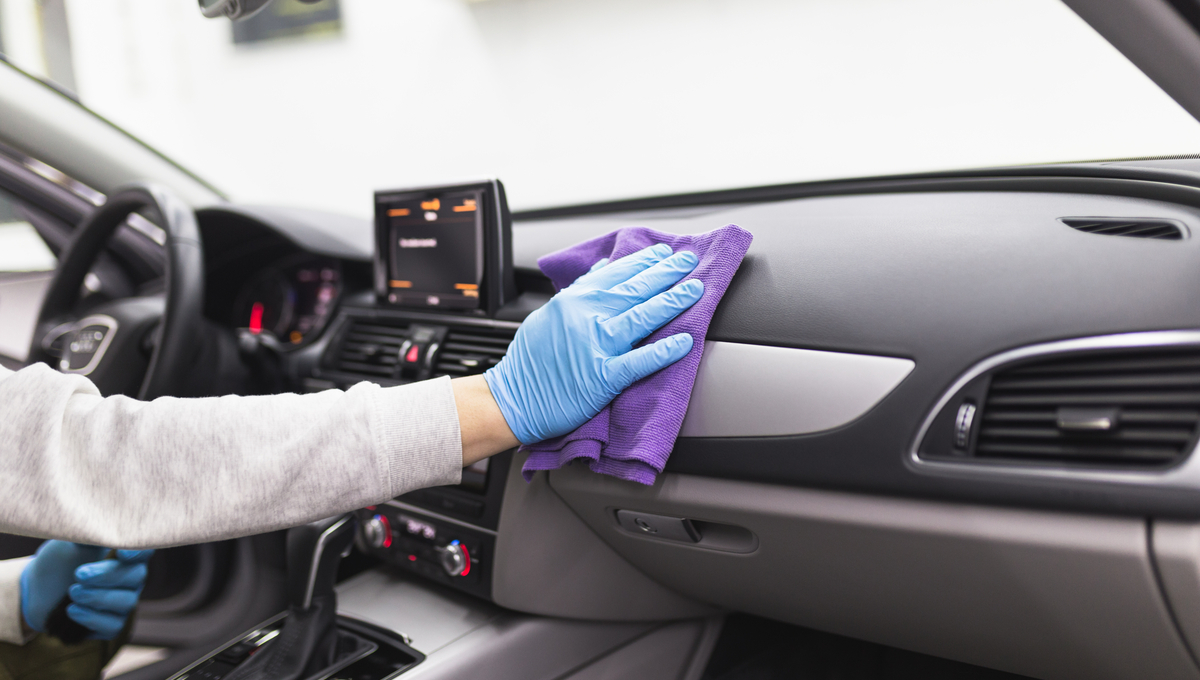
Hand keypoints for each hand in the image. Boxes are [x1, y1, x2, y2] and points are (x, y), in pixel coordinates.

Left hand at [21, 541, 152, 639]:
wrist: (37, 591)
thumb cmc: (58, 562)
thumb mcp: (69, 543)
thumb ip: (87, 536)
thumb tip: (98, 524)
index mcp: (124, 554)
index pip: (144, 551)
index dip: (139, 552)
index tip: (120, 553)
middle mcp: (130, 578)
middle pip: (136, 576)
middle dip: (108, 576)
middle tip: (79, 575)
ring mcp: (122, 602)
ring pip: (126, 602)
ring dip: (98, 598)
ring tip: (72, 593)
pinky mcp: (110, 624)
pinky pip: (113, 625)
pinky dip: (92, 618)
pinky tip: (72, 610)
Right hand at [484, 243, 702, 444]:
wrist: (512, 399)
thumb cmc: (530, 361)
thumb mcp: (548, 314)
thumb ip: (577, 292)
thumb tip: (600, 270)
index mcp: (573, 300)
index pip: (616, 273)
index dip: (644, 261)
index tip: (663, 254)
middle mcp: (586, 316)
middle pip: (635, 288)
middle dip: (666, 273)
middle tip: (687, 262)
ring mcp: (596, 346)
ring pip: (643, 316)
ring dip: (673, 301)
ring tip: (695, 290)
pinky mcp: (603, 377)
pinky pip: (640, 360)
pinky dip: (664, 351)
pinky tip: (684, 342)